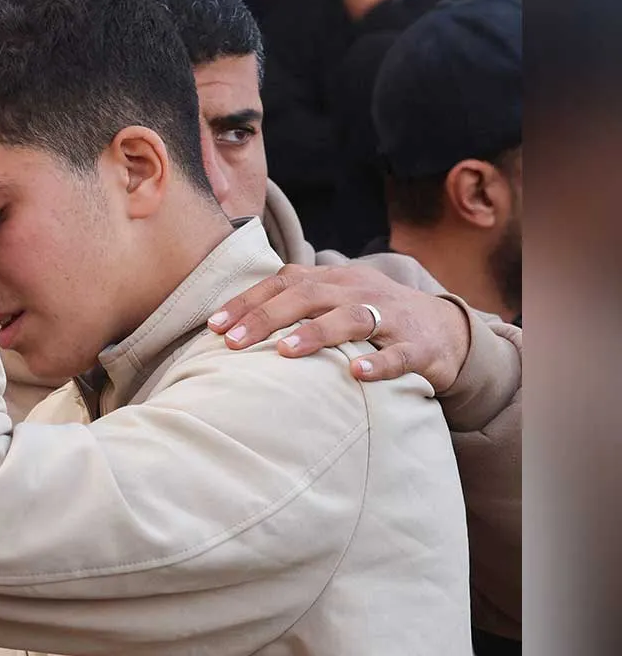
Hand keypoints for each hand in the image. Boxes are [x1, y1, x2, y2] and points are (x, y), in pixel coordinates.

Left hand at [207, 263, 471, 391]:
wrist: (444, 329)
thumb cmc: (371, 317)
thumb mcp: (332, 302)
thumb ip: (291, 305)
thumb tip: (229, 326)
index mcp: (332, 280)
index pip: (282, 282)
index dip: (247, 302)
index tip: (212, 326)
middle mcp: (357, 291)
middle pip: (307, 296)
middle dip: (267, 318)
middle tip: (232, 342)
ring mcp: (389, 317)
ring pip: (350, 318)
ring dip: (316, 334)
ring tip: (285, 352)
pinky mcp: (418, 346)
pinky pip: (398, 354)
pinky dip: (379, 362)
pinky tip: (357, 374)